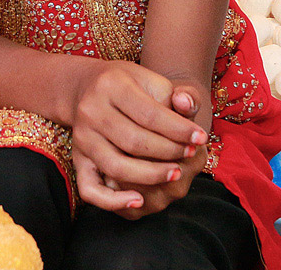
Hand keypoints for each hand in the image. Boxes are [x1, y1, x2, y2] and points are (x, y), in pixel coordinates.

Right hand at [70, 63, 205, 211]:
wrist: (89, 89)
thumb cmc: (130, 87)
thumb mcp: (153, 80)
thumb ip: (178, 94)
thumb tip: (187, 105)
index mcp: (110, 85)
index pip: (150, 114)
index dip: (179, 130)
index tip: (201, 138)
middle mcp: (90, 111)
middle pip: (134, 142)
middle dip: (169, 152)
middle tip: (192, 153)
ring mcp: (82, 138)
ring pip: (117, 166)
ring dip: (152, 175)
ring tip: (176, 173)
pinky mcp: (78, 160)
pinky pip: (90, 189)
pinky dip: (113, 201)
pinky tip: (138, 200)